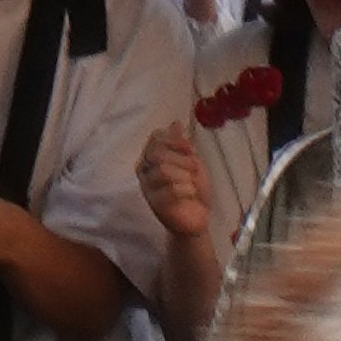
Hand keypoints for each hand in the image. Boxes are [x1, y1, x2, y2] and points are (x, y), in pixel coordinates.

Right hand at [139, 122, 215, 260]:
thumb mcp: (192, 162)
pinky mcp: (154, 204)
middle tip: (194, 168)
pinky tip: (191, 193)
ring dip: (184, 175)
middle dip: (181, 159)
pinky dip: (185, 189)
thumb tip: (176, 122)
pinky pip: (168, 191)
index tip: (191, 148)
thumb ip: (181, 144)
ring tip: (193, 183)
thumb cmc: (193, 187)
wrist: (196, 217)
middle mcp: (145, 167)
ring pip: (163, 170)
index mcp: (152, 154)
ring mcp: (147, 186)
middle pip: (158, 153)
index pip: (156, 137)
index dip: (175, 140)